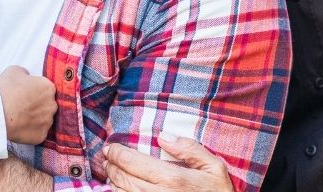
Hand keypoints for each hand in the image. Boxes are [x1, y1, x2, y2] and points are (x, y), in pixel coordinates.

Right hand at [0, 66, 56, 143]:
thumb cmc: (5, 90)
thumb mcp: (13, 71)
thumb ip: (25, 74)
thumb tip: (27, 78)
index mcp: (48, 87)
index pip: (45, 88)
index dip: (34, 90)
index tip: (25, 93)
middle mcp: (52, 104)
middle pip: (46, 104)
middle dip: (37, 105)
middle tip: (22, 106)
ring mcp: (48, 121)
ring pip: (43, 119)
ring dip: (35, 118)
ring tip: (19, 118)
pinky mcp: (42, 136)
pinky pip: (38, 132)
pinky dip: (30, 130)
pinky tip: (20, 127)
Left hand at [100, 135, 233, 191]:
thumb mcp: (214, 167)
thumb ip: (190, 149)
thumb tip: (163, 136)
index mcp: (171, 178)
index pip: (132, 161)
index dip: (116, 153)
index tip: (110, 148)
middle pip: (122, 178)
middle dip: (111, 166)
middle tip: (108, 158)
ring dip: (112, 182)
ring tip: (112, 173)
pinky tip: (121, 190)